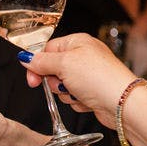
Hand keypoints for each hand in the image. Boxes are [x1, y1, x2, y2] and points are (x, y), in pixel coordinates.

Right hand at [21, 34, 135, 127]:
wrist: (122, 103)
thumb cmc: (99, 78)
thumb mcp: (63, 64)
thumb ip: (41, 61)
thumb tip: (25, 57)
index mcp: (77, 42)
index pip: (47, 50)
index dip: (37, 65)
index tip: (33, 80)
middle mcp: (83, 57)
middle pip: (52, 70)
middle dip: (54, 82)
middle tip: (63, 85)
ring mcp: (88, 76)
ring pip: (61, 86)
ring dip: (66, 94)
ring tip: (79, 93)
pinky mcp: (92, 92)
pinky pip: (72, 98)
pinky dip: (76, 102)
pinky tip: (87, 101)